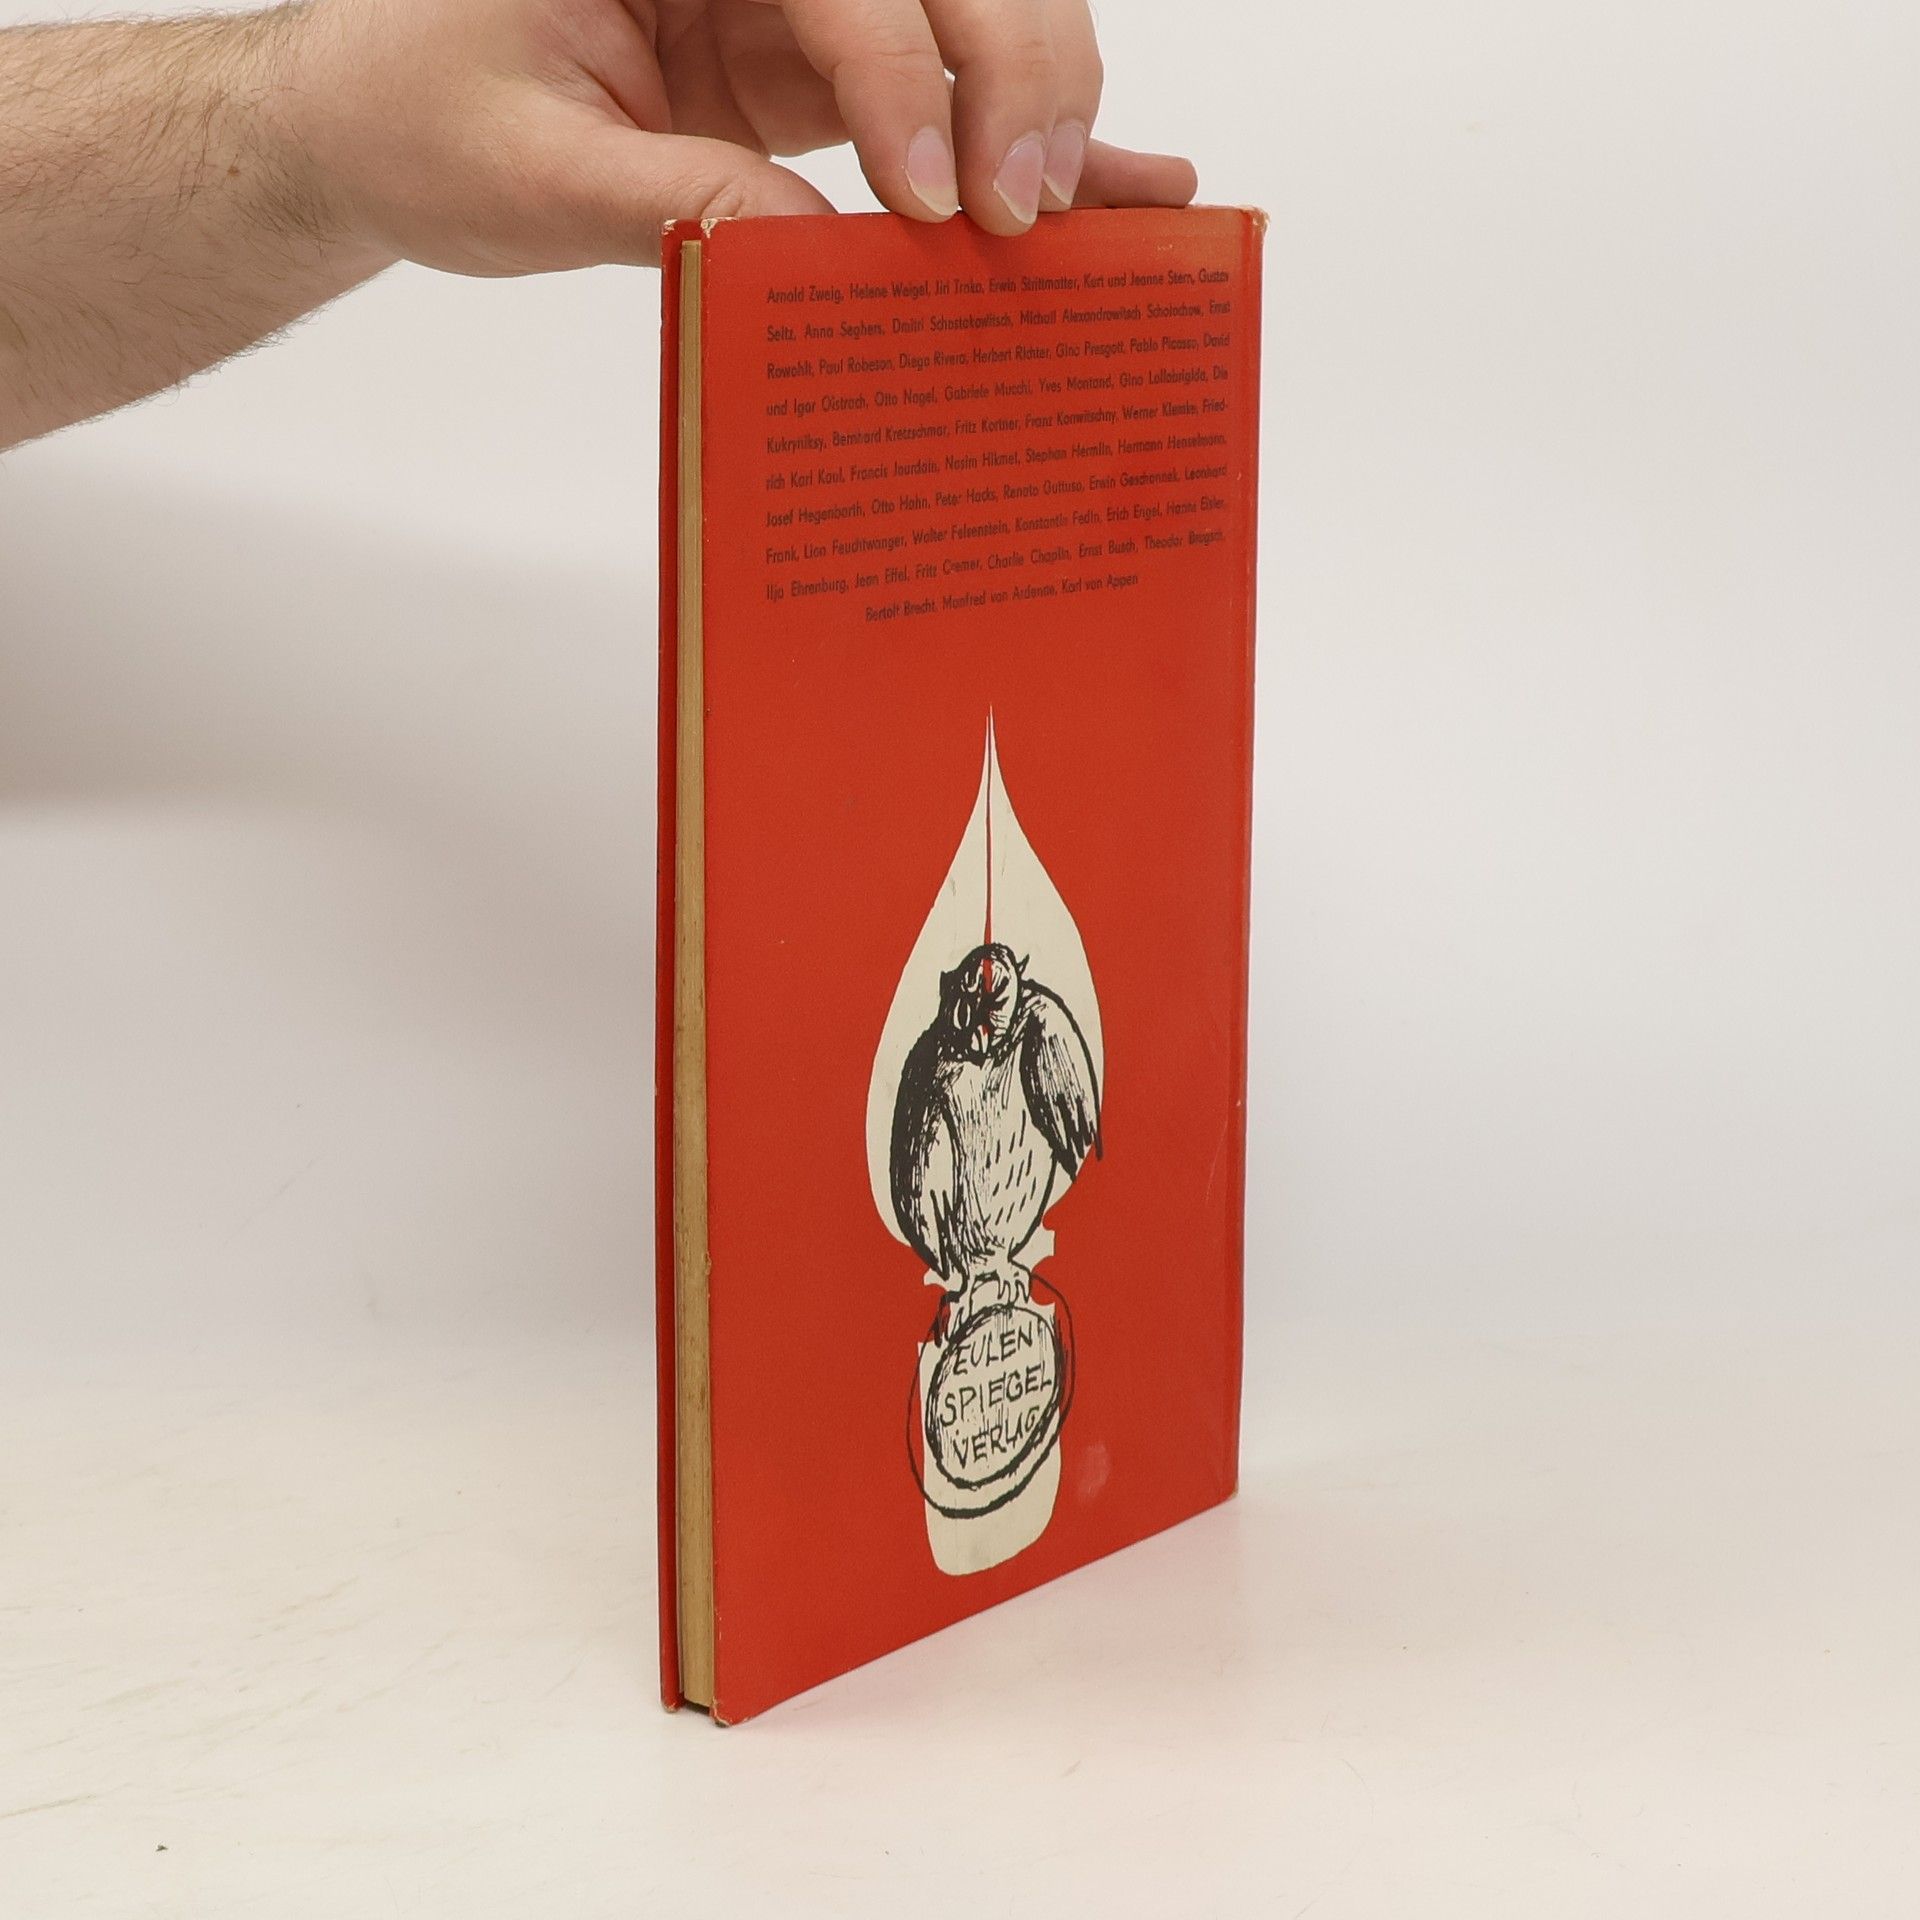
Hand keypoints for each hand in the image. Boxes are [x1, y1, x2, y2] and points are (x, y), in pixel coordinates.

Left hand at [283, 0, 1198, 274]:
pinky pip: (942, 88)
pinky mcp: (822, 66)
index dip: (903, 78)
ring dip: (1040, 103)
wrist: (382, 124)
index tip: (930, 206)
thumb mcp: (528, 171)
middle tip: (1021, 213)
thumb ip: (674, 201)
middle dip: (1011, 75)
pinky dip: (1021, 136)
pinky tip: (1123, 181)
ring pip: (973, 13)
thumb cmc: (422, 118)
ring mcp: (801, 0)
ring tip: (1068, 218)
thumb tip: (818, 256)